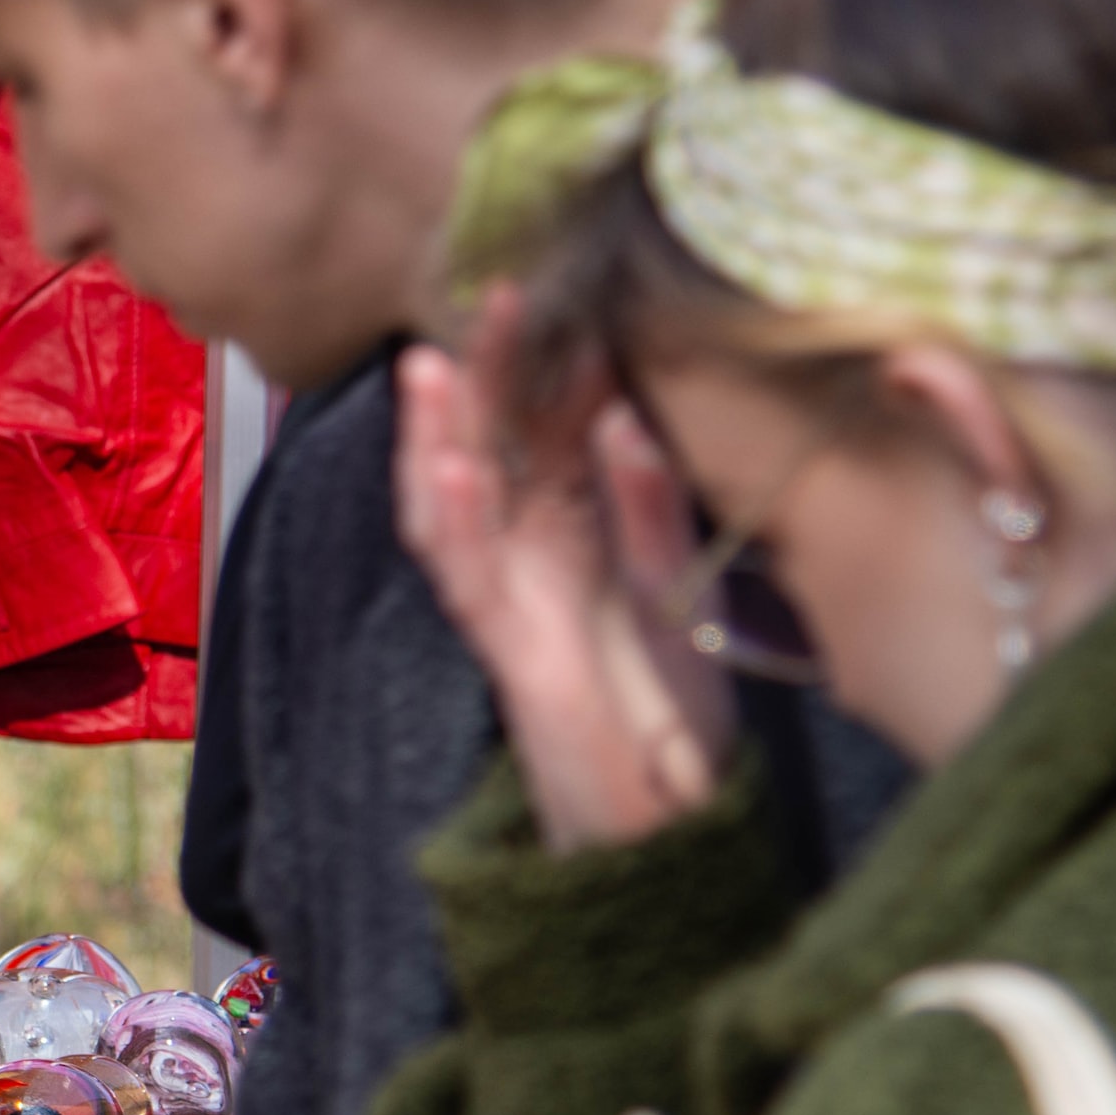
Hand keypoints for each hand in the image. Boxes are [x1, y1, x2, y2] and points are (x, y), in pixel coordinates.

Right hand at [393, 294, 735, 851]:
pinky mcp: (508, 652)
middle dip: (485, 375)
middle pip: (493, 452)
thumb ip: (654, 510)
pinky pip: (469, 582)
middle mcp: (532, 559)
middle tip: (495, 289)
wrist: (674, 826)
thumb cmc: (680, 714)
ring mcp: (511, 604)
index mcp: (579, 535)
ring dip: (435, 439)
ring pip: (452, 506)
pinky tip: (450, 471)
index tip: (571, 288)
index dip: (556, 362)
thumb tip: (630, 420)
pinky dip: (454, 524)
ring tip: (430, 367)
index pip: (555, 433)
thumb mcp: (685, 587)